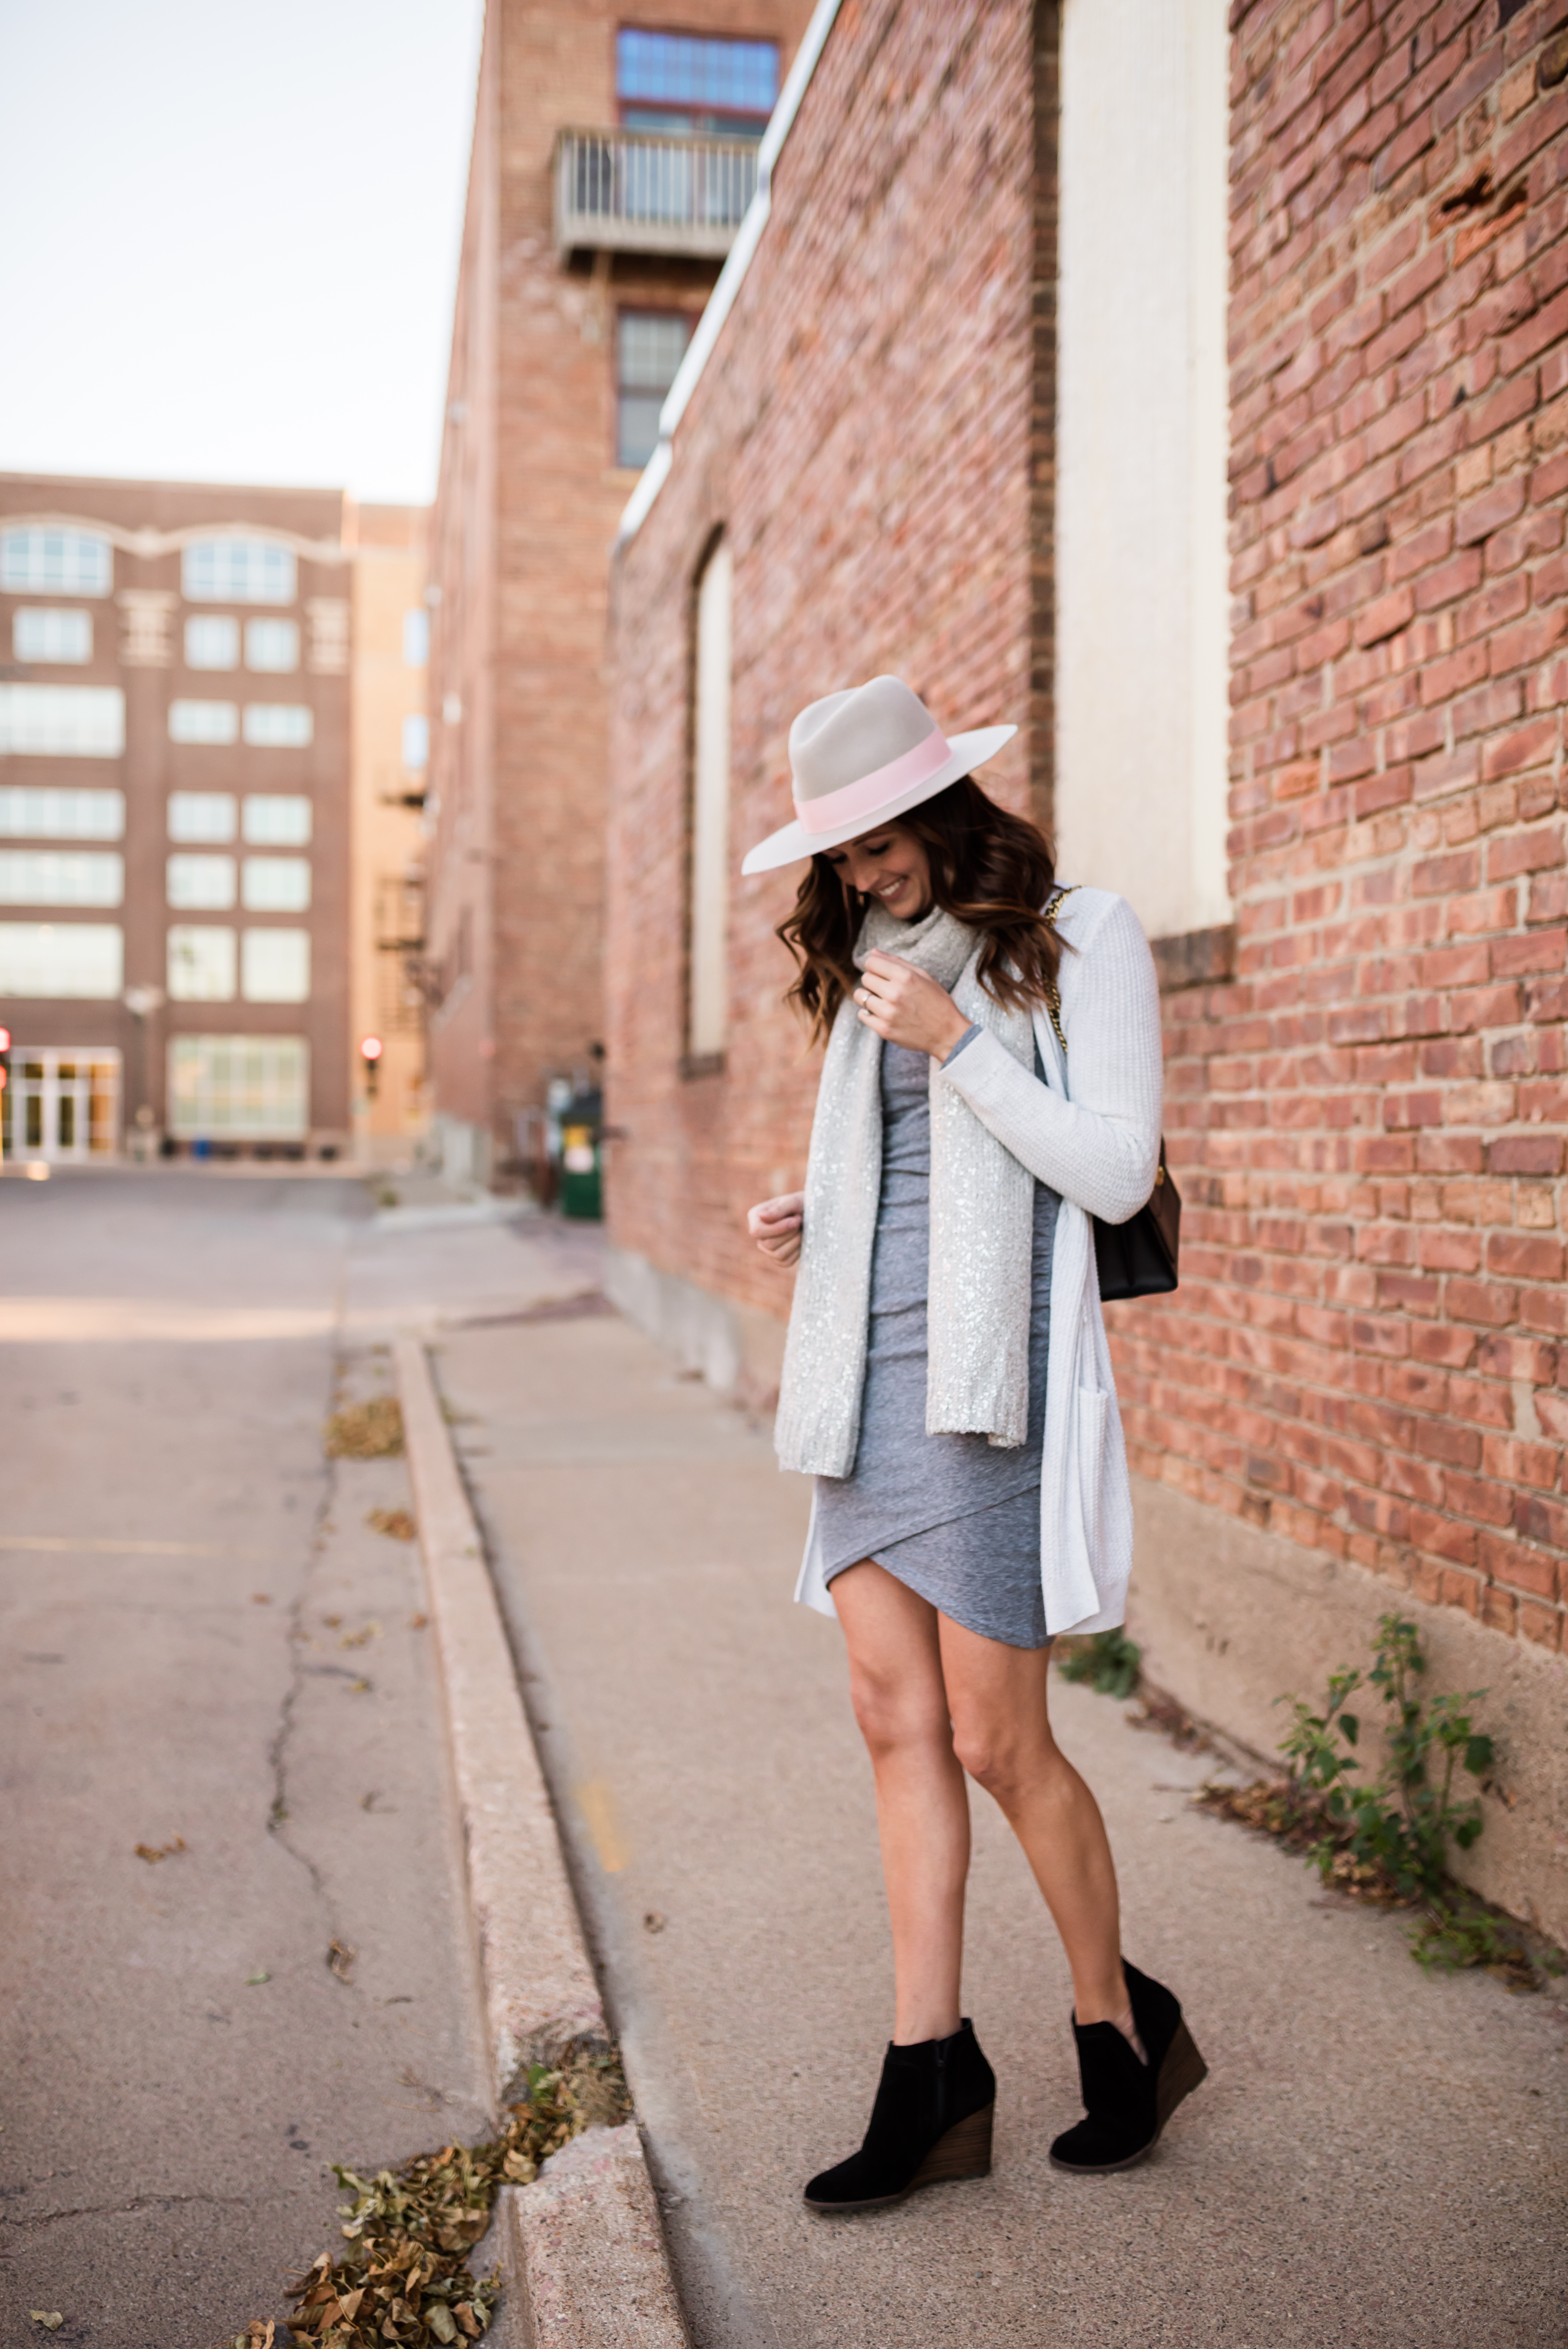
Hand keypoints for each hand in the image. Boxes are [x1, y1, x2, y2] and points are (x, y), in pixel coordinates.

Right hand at [747, 1191, 803, 1268]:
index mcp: (756, 1217)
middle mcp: (759, 1235)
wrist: (811, 1214)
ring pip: (778, 1254)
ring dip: (795, 1242)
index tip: (795, 1220)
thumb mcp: (792, 1202)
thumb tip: (761, 1216)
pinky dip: (798, 1252)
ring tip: (802, 1230)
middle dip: (790, 1233)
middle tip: (800, 1221)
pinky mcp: (778, 1259)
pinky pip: (786, 1262)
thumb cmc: (800, 1205)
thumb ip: (778, 1210)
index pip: (757, 1231)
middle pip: (769, 1244)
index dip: (777, 1228)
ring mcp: (767, 1248)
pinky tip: (802, 1239)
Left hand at [853, 953, 971, 1057]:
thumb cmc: (937, 1002)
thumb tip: (873, 952)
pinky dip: (870, 1014)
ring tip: (883, 1001)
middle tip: (886, 989)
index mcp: (905, 977)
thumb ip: (897, 962)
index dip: (876, 966)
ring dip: (869, 997)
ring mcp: (888, 1013)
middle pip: (865, 978)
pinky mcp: (883, 1029)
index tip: (882, 973)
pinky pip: (862, 1015)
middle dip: (873, 981)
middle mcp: (895, 993)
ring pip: (860, 996)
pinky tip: (883, 1014)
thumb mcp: (923, 976)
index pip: (871, 963)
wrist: (947, 1034)